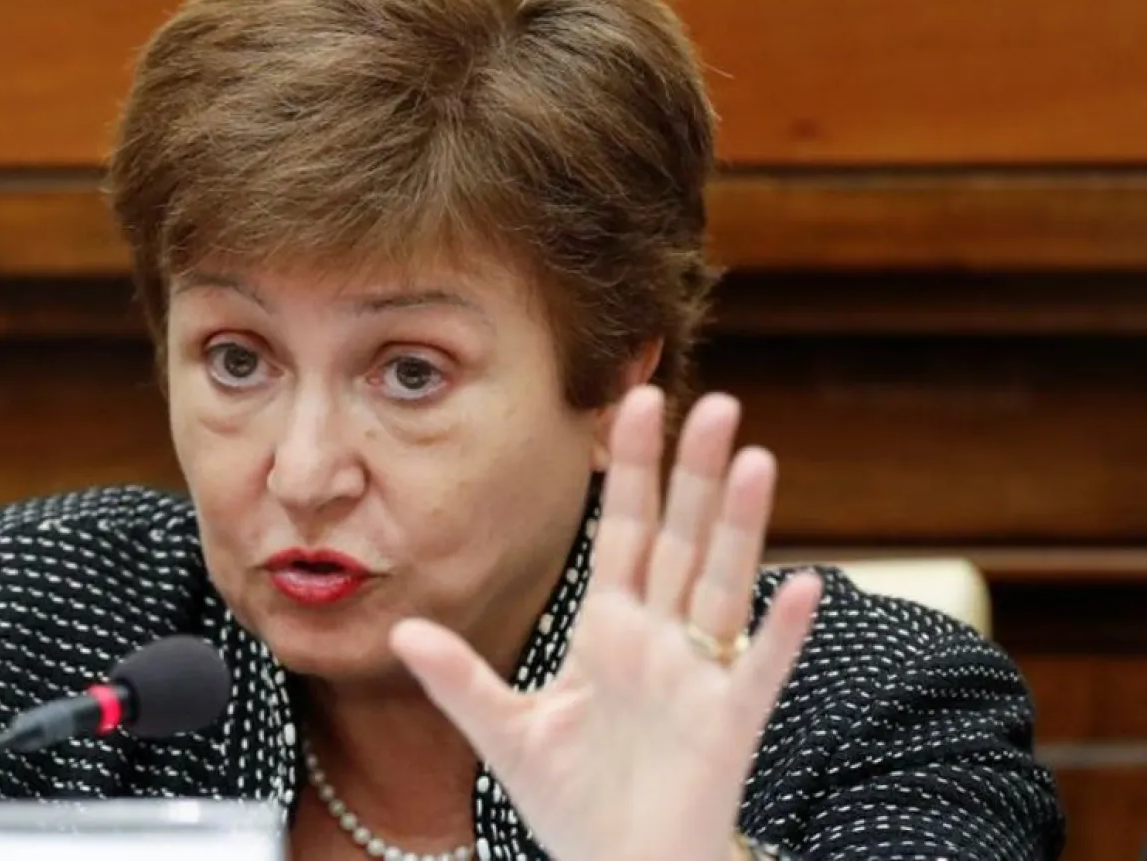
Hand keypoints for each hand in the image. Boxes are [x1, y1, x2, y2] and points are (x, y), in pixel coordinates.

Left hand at [392, 387, 821, 860]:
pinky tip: (802, 585)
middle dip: (690, 472)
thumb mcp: (507, 733)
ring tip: (752, 458)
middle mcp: (658, 640)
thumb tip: (402, 627)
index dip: (629, 469)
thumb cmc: (575, 804)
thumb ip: (459, 679)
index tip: (633, 399)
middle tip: (712, 400)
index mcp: (608, 631)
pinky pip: (757, 669)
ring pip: (720, 585)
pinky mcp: (727, 724)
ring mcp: (696, 676)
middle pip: (677, 539)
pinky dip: (781, 631)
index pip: (621, 531)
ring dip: (736, 526)